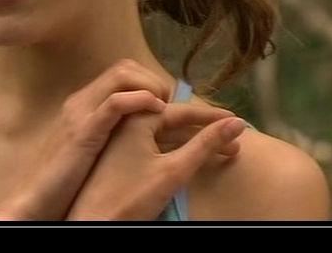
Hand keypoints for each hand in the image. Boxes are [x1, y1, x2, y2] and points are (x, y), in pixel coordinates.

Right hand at [0, 60, 173, 220]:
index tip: (164, 102)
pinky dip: (140, 100)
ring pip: (121, 76)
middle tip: (168, 104)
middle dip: (152, 79)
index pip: (120, 72)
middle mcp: (80, 101)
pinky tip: (156, 110)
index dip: (147, 80)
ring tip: (164, 107)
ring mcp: (81, 113)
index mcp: (81, 104)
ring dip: (150, 86)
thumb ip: (103, 133)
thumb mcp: (85, 149)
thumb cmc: (60, 181)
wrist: (33, 199)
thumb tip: (132, 129)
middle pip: (124, 67)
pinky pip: (115, 103)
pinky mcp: (84, 131)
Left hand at [66, 105, 246, 219]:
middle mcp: (127, 123)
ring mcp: (121, 140)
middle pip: (174, 122)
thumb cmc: (132, 196)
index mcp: (136, 118)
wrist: (94, 221)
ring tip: (221, 152)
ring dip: (192, 142)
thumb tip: (237, 123)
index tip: (238, 120)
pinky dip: (174, 150)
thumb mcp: (174, 170)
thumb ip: (205, 144)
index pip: (181, 111)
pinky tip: (189, 158)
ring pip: (164, 135)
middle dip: (205, 132)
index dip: (211, 117)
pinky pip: (153, 145)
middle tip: (235, 144)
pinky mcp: (119, 157)